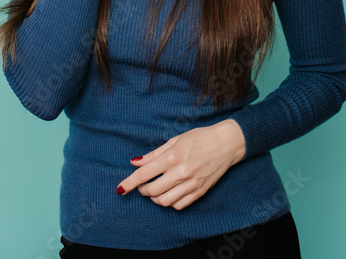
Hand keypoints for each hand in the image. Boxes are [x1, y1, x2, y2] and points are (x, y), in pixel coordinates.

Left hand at [116, 120, 245, 210]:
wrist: (226, 144)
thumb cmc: (199, 138)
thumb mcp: (174, 140)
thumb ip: (153, 154)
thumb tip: (134, 162)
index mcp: (172, 157)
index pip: (143, 175)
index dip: (129, 183)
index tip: (120, 189)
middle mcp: (180, 173)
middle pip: (152, 191)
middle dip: (142, 190)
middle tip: (143, 184)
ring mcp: (191, 184)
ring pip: (164, 201)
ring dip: (155, 198)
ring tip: (155, 189)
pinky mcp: (199, 192)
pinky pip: (178, 205)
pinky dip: (169, 202)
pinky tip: (170, 193)